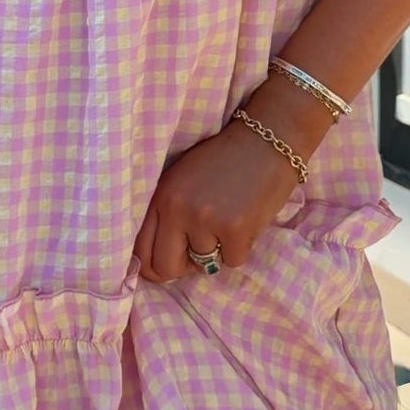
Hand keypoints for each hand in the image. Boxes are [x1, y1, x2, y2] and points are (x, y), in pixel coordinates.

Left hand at [132, 117, 300, 282]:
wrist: (268, 140)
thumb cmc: (225, 161)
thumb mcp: (182, 179)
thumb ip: (166, 214)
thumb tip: (157, 263)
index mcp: (162, 196)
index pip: (141, 250)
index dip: (153, 267)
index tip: (168, 265)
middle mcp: (178, 209)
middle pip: (165, 268)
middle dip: (183, 267)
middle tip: (200, 251)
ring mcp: (207, 220)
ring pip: (204, 265)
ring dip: (217, 251)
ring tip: (229, 220)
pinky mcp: (236, 230)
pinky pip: (232, 261)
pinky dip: (241, 248)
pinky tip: (246, 221)